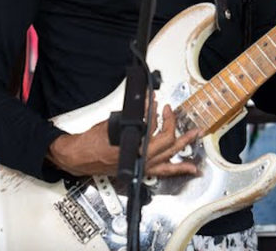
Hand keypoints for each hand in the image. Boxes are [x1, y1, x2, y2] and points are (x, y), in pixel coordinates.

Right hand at [47, 104, 199, 178]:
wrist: (79, 157)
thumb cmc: (91, 143)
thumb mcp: (114, 124)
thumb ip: (133, 117)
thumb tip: (147, 107)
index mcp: (133, 148)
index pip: (151, 128)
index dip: (154, 114)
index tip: (154, 103)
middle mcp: (140, 160)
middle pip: (166, 141)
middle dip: (170, 123)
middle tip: (170, 112)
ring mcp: (143, 166)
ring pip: (170, 156)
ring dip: (184, 144)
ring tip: (195, 134)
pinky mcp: (142, 170)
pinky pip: (165, 171)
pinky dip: (179, 169)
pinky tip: (191, 167)